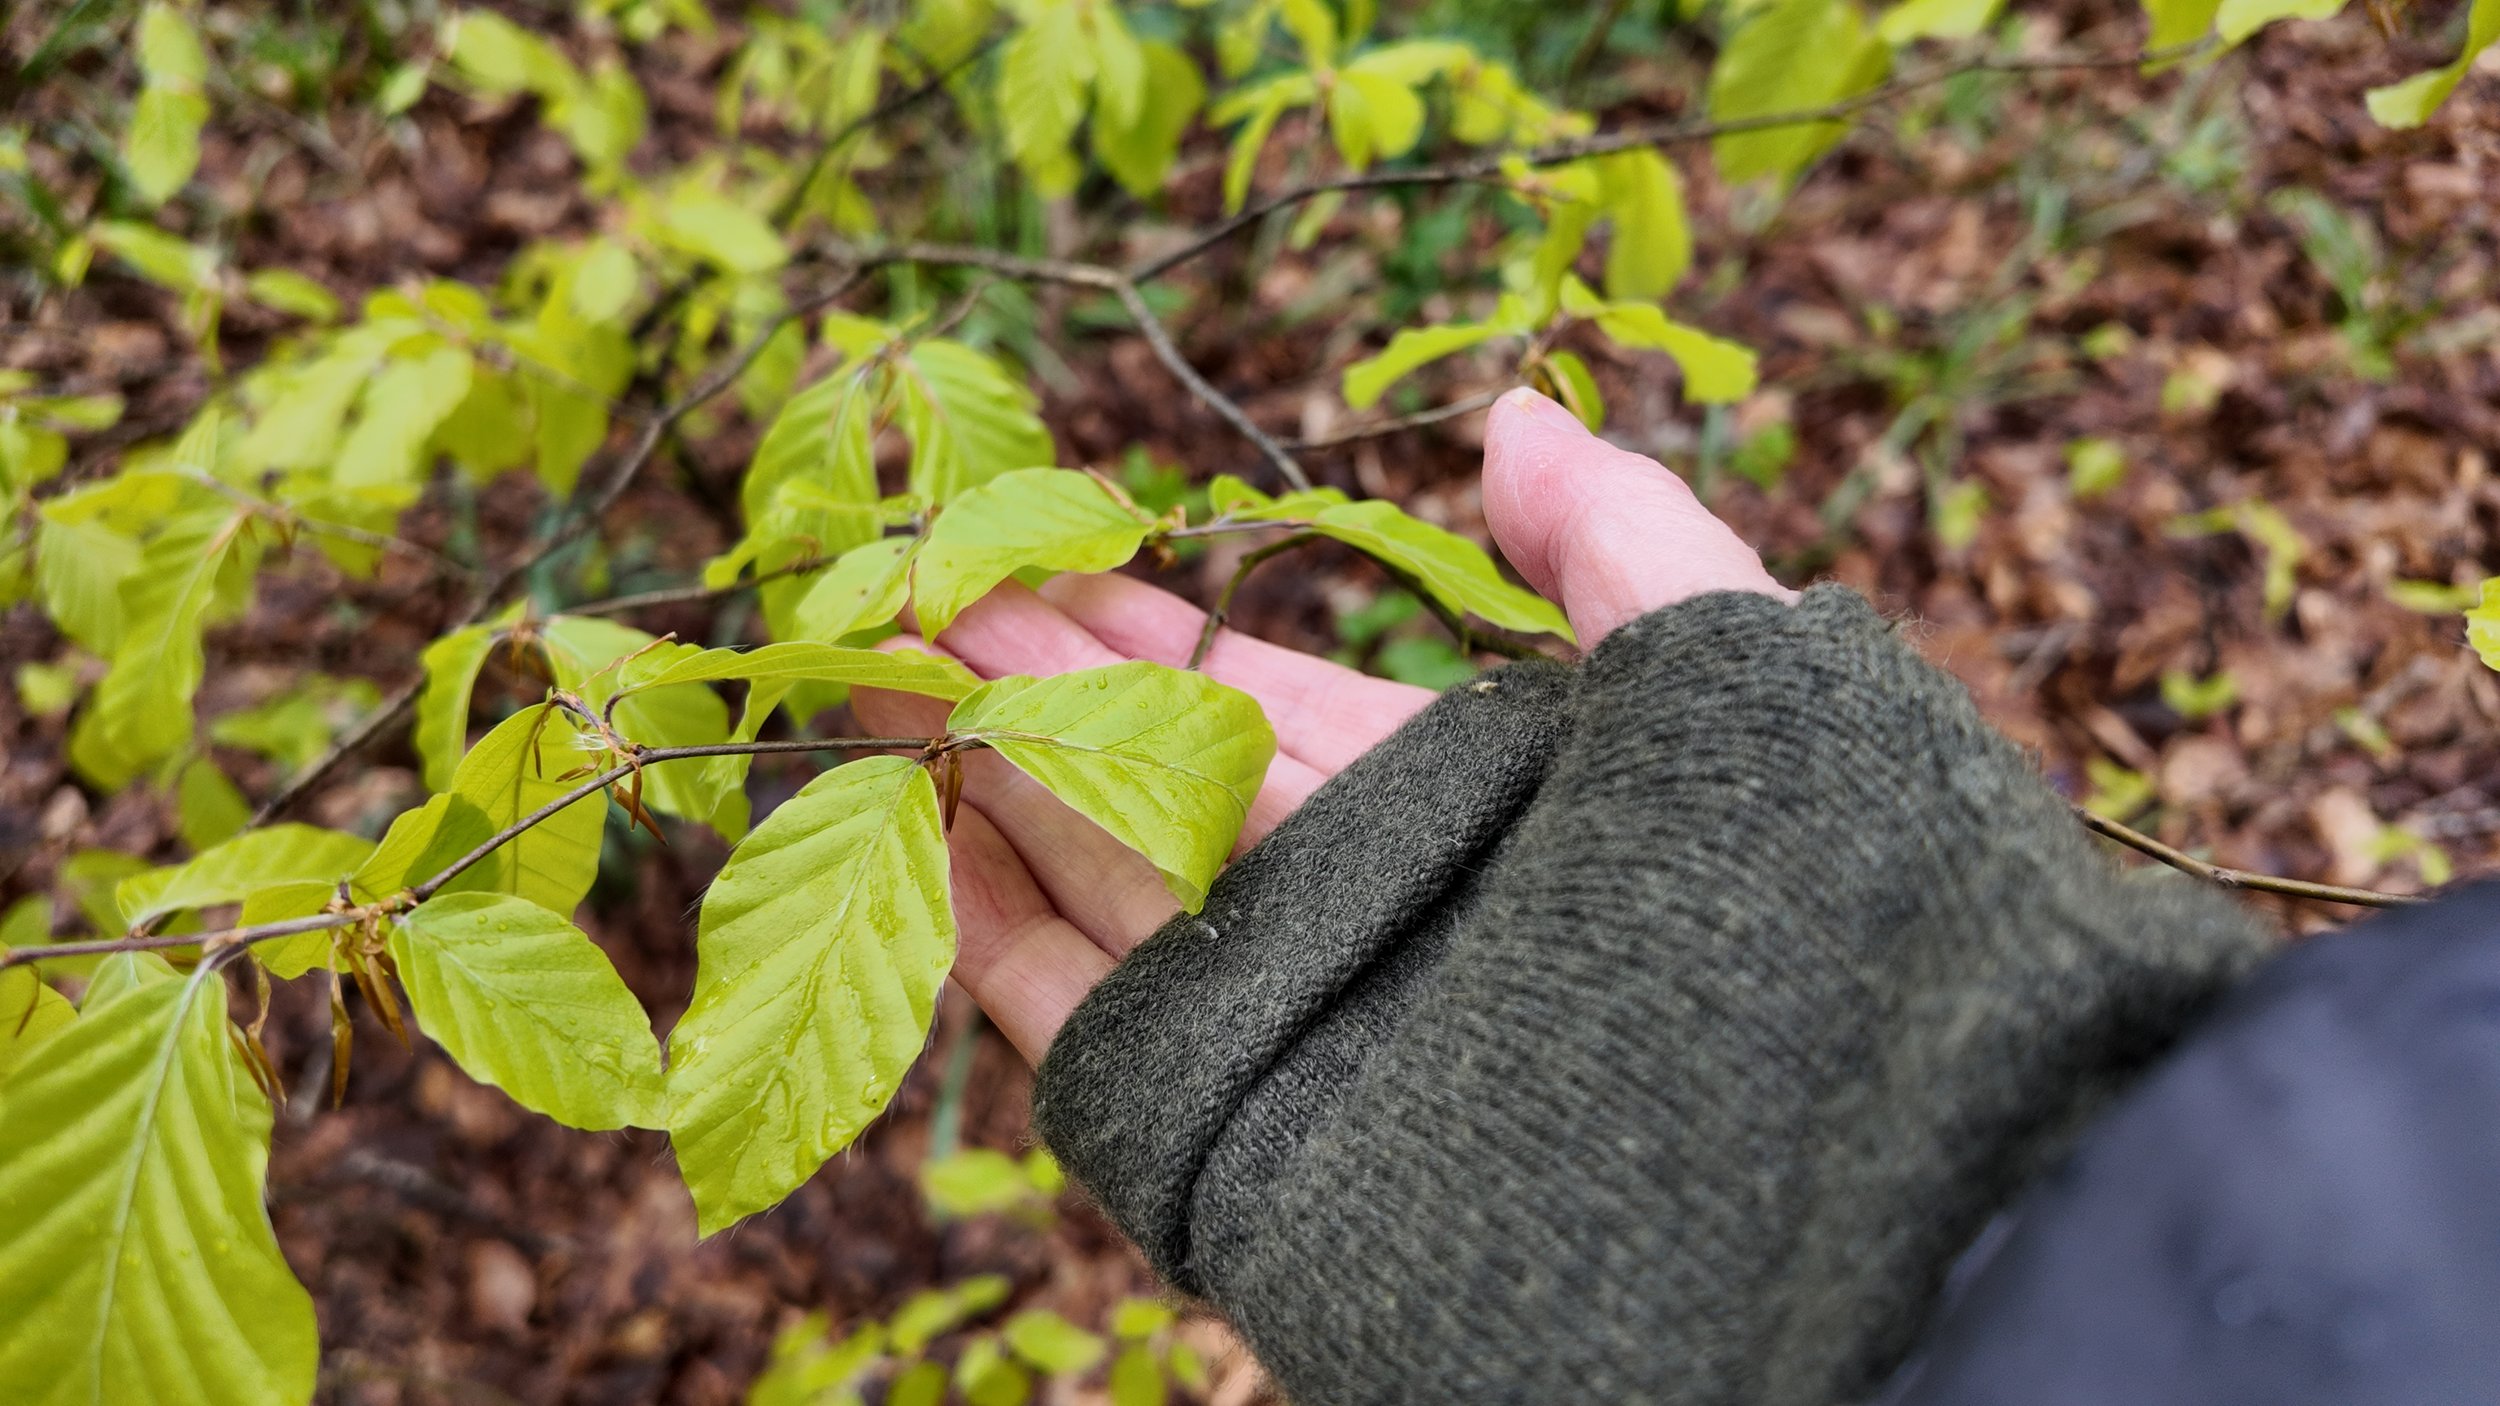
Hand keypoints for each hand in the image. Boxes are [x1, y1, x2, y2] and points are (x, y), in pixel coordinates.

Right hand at [851, 387, 1792, 1062]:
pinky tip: (915, 823)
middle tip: (907, 581)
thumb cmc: (1779, 918)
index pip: (1272, 694)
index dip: (1148, 619)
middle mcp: (1370, 909)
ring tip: (870, 665)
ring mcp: (1290, 1015)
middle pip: (1159, 772)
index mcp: (1474, 811)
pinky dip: (984, 923)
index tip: (1045, 542)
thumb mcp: (1732, 688)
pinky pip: (1076, 1009)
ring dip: (980, 769)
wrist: (1777, 1192)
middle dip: (1036, 675)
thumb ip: (1622, 541)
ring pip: (1100, 871)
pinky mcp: (1220, 1123)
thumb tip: (1512, 415)